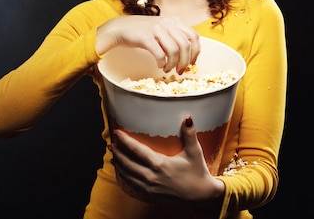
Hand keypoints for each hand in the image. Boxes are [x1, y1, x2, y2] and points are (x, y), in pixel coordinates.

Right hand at [96, 15, 199, 73]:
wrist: (120, 28)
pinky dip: (162, 63)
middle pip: (185, 45)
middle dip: (185, 61)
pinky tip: (159, 65)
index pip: (194, 36)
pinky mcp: (146, 37)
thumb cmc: (142, 32)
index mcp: (174, 21)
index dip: (195, 52)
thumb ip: (175, 38)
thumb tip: (188, 56)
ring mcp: (156, 29)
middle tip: (180, 70)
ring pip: (174, 51)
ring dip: (173, 64)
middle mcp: (167, 23)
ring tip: (168, 69)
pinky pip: (160, 54)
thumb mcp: (162, 30)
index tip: (191, 63)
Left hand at [109, 116, 224, 203]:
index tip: (117, 133)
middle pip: (128, 163)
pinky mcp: (151, 196)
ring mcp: (150, 188)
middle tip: (111, 144)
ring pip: (128, 176)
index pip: (137, 150)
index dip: (125, 141)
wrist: (202, 196)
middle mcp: (152, 177)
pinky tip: (122, 172)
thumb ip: (189, 134)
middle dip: (117, 153)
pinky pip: (133, 186)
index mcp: (160, 164)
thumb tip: (187, 117)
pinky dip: (125, 178)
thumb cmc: (198, 172)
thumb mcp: (194, 152)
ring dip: (119, 165)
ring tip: (113, 156)